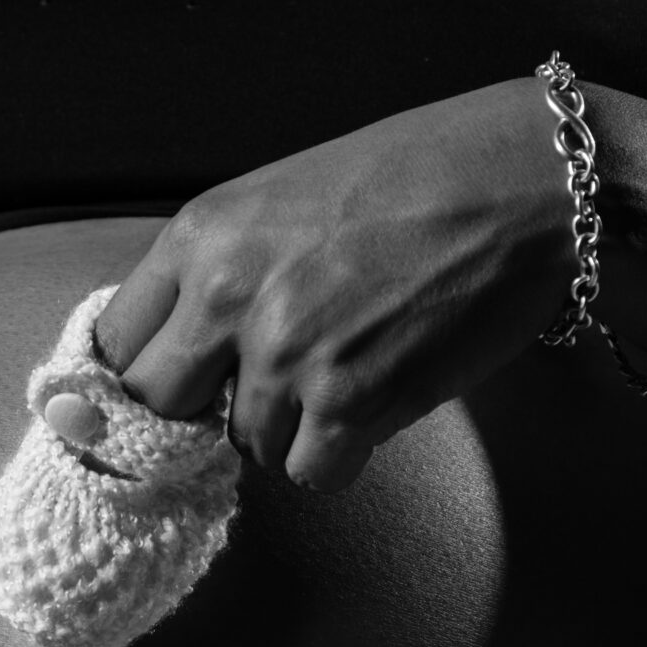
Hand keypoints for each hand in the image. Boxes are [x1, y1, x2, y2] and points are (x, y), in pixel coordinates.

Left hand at [95, 78, 575, 490]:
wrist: (532, 183)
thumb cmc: (423, 174)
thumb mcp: (285, 196)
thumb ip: (222, 267)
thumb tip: (184, 346)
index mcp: (202, 234)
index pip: (114, 340)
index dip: (140, 373)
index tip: (165, 389)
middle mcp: (228, 296)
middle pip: (159, 406)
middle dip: (201, 408)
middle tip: (259, 387)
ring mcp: (287, 356)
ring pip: (248, 446)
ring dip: (293, 425)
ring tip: (355, 364)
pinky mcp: (352, 403)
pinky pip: (313, 472)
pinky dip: (346, 452)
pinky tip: (383, 395)